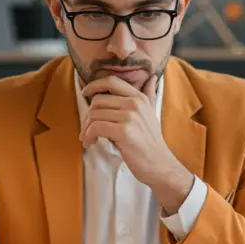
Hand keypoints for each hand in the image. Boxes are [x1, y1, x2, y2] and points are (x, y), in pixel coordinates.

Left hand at [80, 75, 193, 212]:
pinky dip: (88, 135)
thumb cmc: (151, 142)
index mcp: (139, 98)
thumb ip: (149, 95)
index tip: (85, 93)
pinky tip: (90, 142)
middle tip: (87, 128)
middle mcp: (135, 104)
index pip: (112, 81)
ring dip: (86, 128)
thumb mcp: (151, 114)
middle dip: (87, 115)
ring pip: (95, 114)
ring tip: (88, 138)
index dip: (94, 84)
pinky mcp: (124, 132)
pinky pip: (96, 127)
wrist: (160, 165)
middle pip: (98, 100)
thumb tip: (152, 78)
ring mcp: (130, 117)